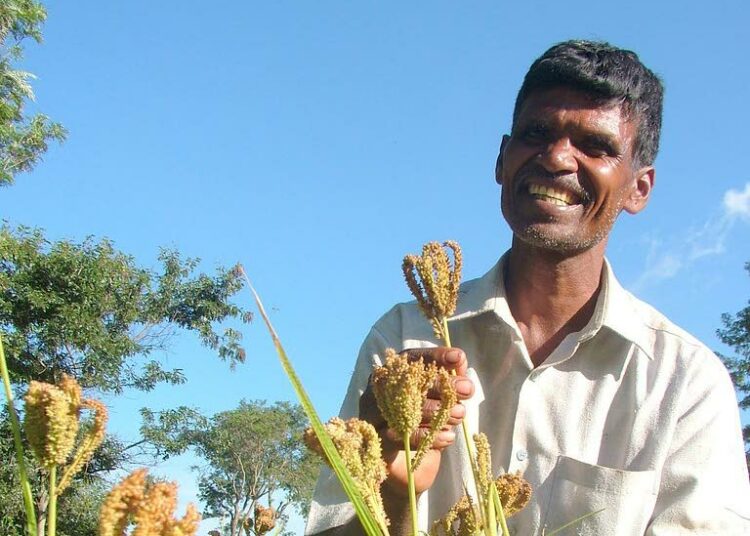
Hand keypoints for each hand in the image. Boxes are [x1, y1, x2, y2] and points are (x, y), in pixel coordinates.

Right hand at [358, 347, 474, 497]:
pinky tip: (448, 436)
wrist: (407, 472)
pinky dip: (426, 435)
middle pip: (406, 381)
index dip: (435, 356)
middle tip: (468, 388)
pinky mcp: (376, 442)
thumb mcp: (441, 403)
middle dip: (441, 383)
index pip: (411, 358)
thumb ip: (449, 382)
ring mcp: (372, 417)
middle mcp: (377, 392)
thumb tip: (461, 362)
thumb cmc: (424, 428)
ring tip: (460, 413)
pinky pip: (400, 436)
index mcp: (391, 377)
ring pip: (401, 407)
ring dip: (435, 410)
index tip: (459, 357)